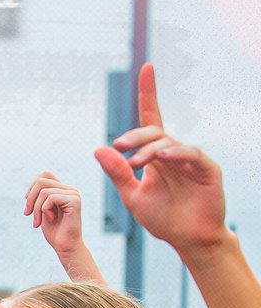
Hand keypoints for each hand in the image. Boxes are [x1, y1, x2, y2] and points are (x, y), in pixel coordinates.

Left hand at [24, 172, 86, 255]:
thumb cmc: (55, 232)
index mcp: (63, 190)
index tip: (28, 205)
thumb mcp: (43, 211)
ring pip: (44, 191)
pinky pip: (51, 198)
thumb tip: (30, 188)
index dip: (32, 187)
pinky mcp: (74, 200)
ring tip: (38, 222)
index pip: (45, 175)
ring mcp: (73, 194)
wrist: (65, 247)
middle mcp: (70, 189)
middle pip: (42, 181)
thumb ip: (40, 197)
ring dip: (36, 208)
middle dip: (30, 198)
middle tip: (27, 214)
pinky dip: (44, 210)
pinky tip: (50, 220)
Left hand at [95, 63, 226, 257]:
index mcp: (156, 156)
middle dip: (136, 136)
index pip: (150, 119)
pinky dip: (176, 154)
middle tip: (120, 146)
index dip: (148, 94)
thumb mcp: (132, 196)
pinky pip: (191, 155)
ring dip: (150, 150)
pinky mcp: (207, 169)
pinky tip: (164, 157)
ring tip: (135, 162)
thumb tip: (99, 148)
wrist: (187, 240)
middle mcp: (173, 153)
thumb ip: (118, 173)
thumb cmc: (162, 218)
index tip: (146, 68)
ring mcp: (191, 159)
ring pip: (169, 143)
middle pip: (154, 131)